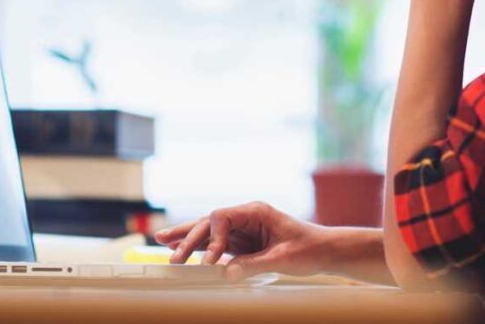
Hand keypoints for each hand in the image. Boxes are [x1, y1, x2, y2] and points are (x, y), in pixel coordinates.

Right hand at [153, 201, 332, 281]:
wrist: (323, 250)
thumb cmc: (308, 249)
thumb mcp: (283, 258)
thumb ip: (254, 264)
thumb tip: (226, 272)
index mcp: (256, 212)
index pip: (222, 217)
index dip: (212, 238)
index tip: (209, 261)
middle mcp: (245, 217)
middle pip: (210, 223)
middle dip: (189, 236)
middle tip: (169, 252)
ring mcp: (242, 229)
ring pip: (208, 231)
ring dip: (187, 238)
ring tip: (161, 242)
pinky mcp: (242, 243)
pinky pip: (215, 245)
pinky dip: (198, 248)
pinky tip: (180, 250)